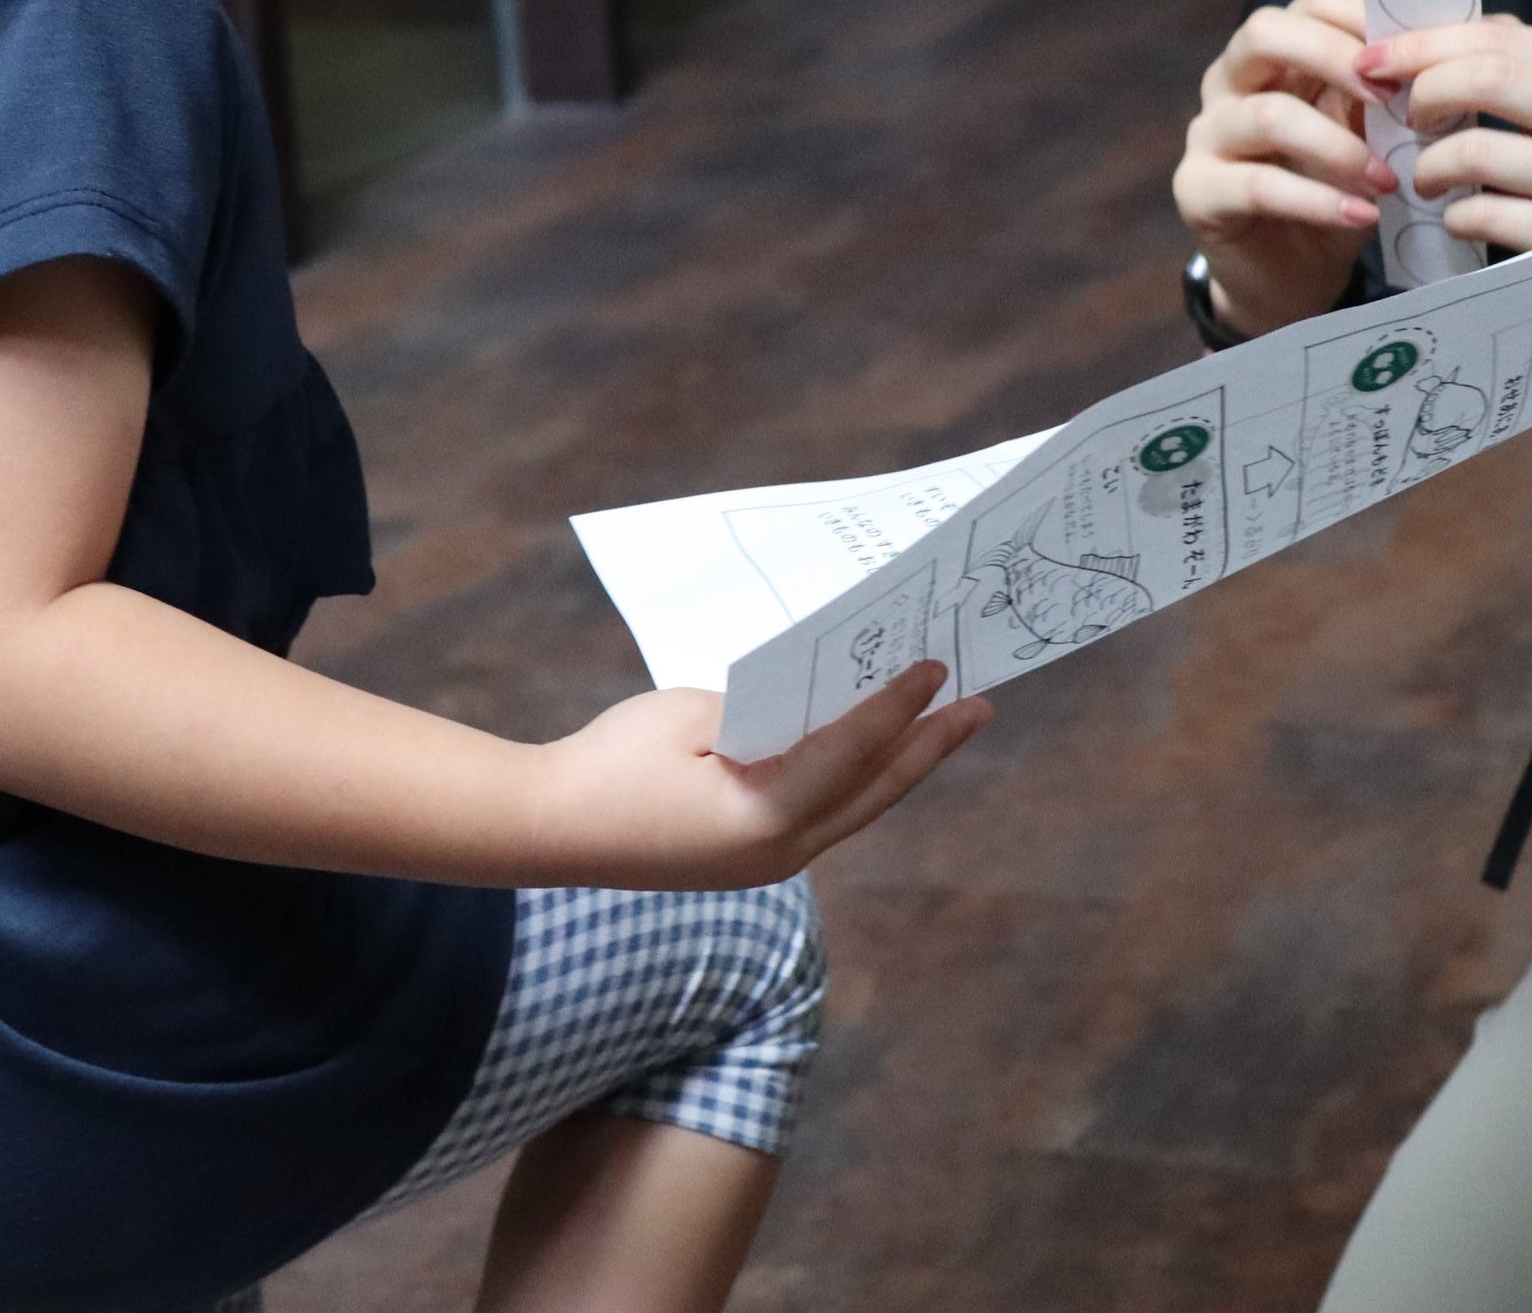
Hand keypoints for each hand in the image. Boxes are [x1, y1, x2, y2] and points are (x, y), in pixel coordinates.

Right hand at [522, 664, 989, 891]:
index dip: (899, 706)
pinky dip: (857, 778)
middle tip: (979, 704)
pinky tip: (874, 750)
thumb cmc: (614, 763)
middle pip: (875, 792)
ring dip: (901, 765)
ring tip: (945, 724)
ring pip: (856, 807)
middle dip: (930, 746)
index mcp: (765, 816)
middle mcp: (781, 852)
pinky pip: (824, 812)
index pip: (852, 750)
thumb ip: (766, 714)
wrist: (552, 829)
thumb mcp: (695, 716)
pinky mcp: (752, 858)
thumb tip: (817, 711)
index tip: (938, 668)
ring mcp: (768, 862)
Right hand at [1175, 0, 1385, 335]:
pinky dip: (1319, 200)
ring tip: (1387, 180)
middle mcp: (1230, 80)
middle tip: (1395, 99)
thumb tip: (1463, 47)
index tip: (1417, 55)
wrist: (1291, 277)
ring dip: (1338, 146)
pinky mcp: (1197, 189)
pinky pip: (1258, 185)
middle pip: (1266, 32)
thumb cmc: (1338, 192)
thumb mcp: (1374, 137)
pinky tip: (1362, 216)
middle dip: (1337, 58)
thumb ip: (1394, 96)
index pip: (1314, 1)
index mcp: (1277, 53)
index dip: (1366, 18)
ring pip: (1265, 113)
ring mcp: (1207, 133)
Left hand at [1360, 17, 1531, 254]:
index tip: (1372, 60)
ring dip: (1429, 164)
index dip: (1426, 45)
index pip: (1502, 38)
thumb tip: (1426, 37)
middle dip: (1425, 93)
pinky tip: (1456, 216)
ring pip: (1477, 150)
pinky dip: (1452, 214)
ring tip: (1425, 177)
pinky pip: (1484, 214)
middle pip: (1490, 80)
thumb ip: (1517, 64)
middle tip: (1404, 118)